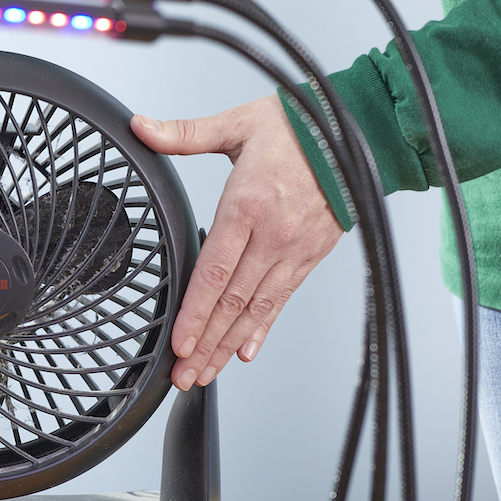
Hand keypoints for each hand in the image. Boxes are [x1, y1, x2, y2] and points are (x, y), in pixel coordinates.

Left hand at [131, 93, 343, 389]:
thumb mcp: (236, 124)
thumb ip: (184, 133)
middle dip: (205, 345)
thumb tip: (141, 128)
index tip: (179, 344)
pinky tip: (245, 352)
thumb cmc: (299, 126)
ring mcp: (294, 249)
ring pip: (255, 310)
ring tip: (205, 373)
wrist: (359, 129)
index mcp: (248, 205)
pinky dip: (262, 329)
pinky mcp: (310, 255)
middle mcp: (273, 235)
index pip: (215, 272)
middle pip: (232, 303)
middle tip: (184, 377)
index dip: (196, 314)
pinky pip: (281, 300)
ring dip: (227, 346)